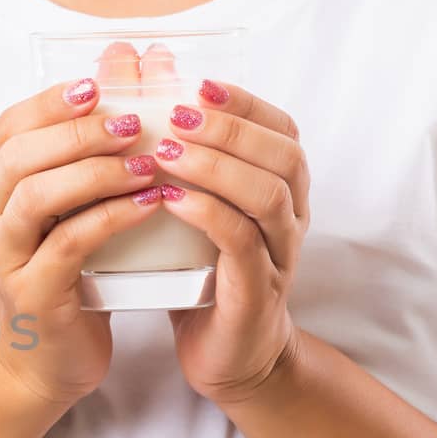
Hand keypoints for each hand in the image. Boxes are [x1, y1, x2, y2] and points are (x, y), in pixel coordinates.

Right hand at [0, 74, 162, 406]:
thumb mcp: (74, 205)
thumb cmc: (67, 271)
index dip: (50, 101)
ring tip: (147, 160)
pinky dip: (110, 218)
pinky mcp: (35, 294)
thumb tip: (125, 63)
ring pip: (36, 197)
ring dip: (94, 171)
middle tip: (133, 120)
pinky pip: (68, 245)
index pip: (9, 127)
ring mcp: (8, 256)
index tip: (99, 84)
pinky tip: (150, 203)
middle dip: (78, 131)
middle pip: (19, 156)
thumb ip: (92, 145)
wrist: (46, 358)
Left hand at [154, 81, 308, 403]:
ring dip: (217, 167)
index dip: (245, 103)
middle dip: (230, 128)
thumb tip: (144, 81)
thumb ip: (178, 154)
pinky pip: (243, 244)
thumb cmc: (202, 272)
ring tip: (167, 151)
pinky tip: (170, 201)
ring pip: (268, 197)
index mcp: (282, 190)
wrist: (224, 356)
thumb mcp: (192, 208)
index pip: (281, 129)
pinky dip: (209, 215)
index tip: (198, 84)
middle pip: (282, 156)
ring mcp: (279, 255)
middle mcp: (291, 218)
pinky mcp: (257, 292)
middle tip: (176, 113)